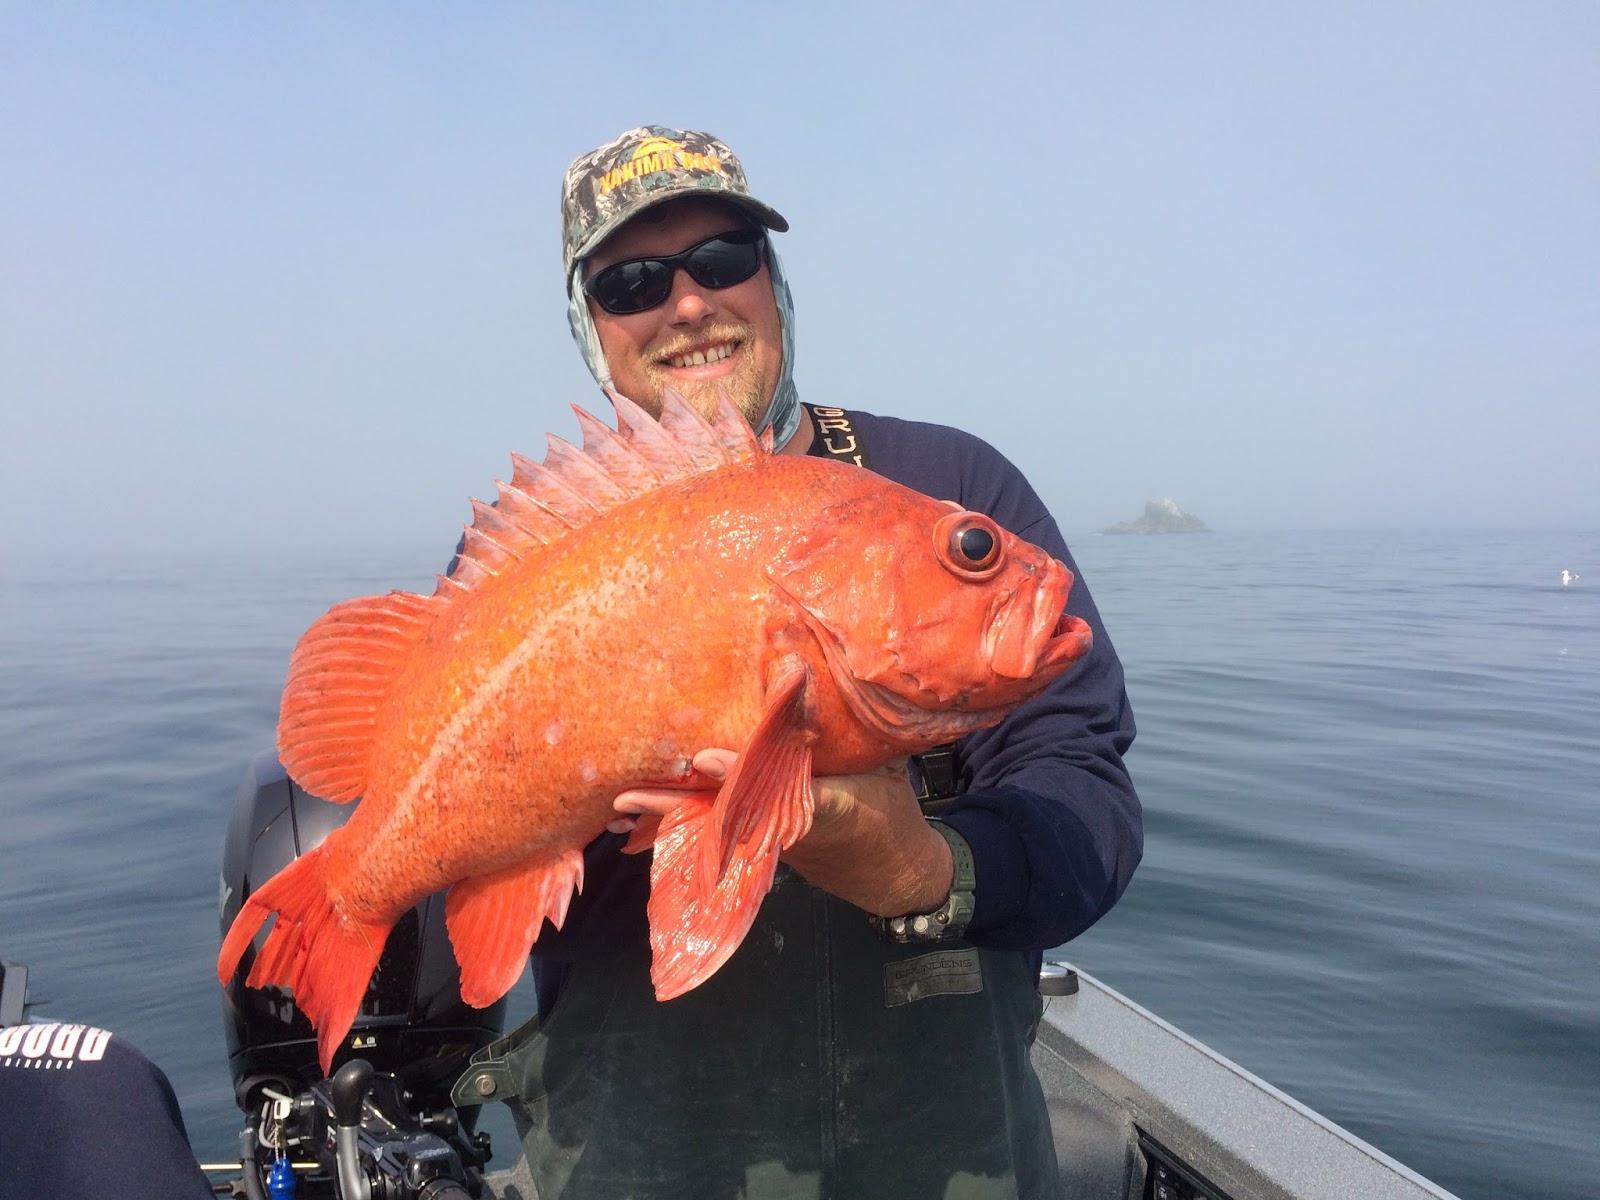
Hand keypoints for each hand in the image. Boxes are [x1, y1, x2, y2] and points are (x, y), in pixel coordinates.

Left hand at [611, 750, 952, 917]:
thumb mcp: (885, 765)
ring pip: (711, 823)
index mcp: (827, 803)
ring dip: (665, 814)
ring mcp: (767, 838)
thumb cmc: (888, 808)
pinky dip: (680, 821)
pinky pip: (715, 828)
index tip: (704, 758)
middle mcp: (785, 826)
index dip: (739, 772)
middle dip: (675, 803)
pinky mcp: (758, 842)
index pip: (777, 788)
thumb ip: (857, 726)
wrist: (889, 870)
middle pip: (723, 813)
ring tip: (619, 805)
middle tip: (627, 797)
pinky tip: (640, 816)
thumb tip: (820, 670)